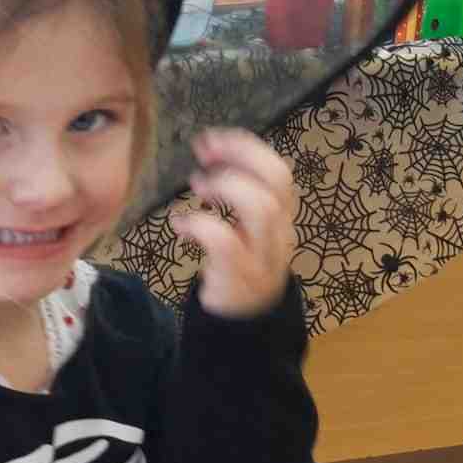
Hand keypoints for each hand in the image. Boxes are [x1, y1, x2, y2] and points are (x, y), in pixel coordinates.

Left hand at [175, 129, 297, 318]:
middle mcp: (280, 234)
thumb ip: (239, 194)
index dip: (247, 149)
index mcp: (282, 217)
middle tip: (203, 154)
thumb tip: (211, 151)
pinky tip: (180, 225)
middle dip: (240, 158)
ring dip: (226, 187)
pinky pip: (227, 243)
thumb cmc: (238, 268)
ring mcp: (264, 257)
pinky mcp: (241, 278)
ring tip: (198, 185)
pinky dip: (200, 225)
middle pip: (278, 182)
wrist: (244, 323)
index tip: (213, 140)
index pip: (279, 171)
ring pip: (262, 208)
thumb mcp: (245, 229)